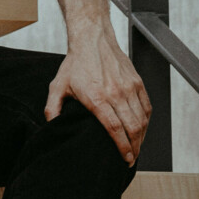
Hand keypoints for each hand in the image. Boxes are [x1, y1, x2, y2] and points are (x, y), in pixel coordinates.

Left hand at [46, 28, 151, 164]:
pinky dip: (147, 122)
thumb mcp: (57, 87)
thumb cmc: (75, 63)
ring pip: (142, 119)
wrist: (92, 39)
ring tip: (137, 148)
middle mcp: (116, 94)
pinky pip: (147, 107)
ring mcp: (129, 87)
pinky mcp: (137, 82)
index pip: (115, 129)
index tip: (125, 159)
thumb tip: (52, 126)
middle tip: (132, 159)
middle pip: (132, 128)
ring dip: (142, 137)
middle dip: (135, 148)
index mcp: (97, 98)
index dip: (122, 148)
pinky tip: (142, 130)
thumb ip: (52, 109)